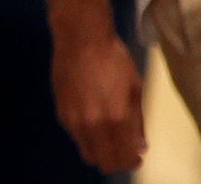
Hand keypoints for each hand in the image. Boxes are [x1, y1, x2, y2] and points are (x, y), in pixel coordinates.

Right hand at [51, 19, 145, 171]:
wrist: (81, 40)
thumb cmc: (114, 60)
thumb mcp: (135, 89)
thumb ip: (137, 121)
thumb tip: (140, 146)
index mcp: (117, 118)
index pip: (124, 157)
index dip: (132, 161)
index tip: (137, 157)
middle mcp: (93, 124)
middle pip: (103, 161)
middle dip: (115, 161)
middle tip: (124, 151)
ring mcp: (73, 119)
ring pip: (86, 151)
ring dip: (100, 150)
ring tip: (109, 137)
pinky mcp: (61, 111)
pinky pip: (76, 135)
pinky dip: (87, 136)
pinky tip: (94, 120)